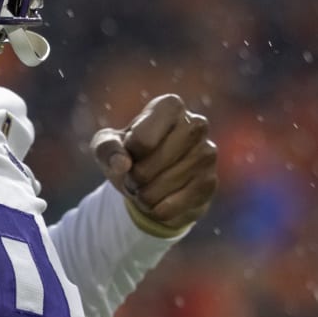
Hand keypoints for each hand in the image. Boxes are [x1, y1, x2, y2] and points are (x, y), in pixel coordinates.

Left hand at [90, 94, 216, 233]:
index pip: (142, 139)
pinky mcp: (210, 182)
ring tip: (146, 189)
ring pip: (163, 187)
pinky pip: (174, 206)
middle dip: (135, 177)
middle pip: (151, 164)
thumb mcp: (108, 146)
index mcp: (170, 106)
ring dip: (144, 196)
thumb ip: (107, 148)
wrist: (154, 181)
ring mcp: (207, 153)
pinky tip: (159, 202)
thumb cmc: (130, 154)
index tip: (130, 151)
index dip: (127, 153)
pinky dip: (158, 210)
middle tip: (134, 177)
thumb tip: (121, 165)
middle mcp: (196, 125)